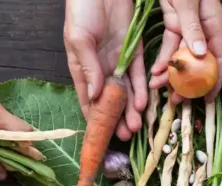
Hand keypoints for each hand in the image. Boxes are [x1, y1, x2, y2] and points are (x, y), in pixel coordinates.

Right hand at [64, 0, 147, 139]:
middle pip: (109, 100)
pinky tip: (143, 104)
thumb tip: (93, 96)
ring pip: (126, 92)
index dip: (93, 119)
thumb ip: (88, 67)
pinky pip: (139, 74)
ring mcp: (118, 61)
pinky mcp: (134, 51)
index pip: (87, 100)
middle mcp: (100, 68)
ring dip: (130, 109)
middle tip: (125, 136)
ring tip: (136, 126)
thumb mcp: (79, 38)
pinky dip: (141, 89)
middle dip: (116, 119)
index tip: (99, 137)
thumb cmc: (82, 8)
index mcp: (81, 67)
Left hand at [149, 0, 221, 102]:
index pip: (219, 58)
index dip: (215, 80)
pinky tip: (154, 72)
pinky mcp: (174, 22)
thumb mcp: (188, 1)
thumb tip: (200, 54)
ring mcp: (188, 26)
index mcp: (213, 24)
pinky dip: (163, 59)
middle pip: (200, 62)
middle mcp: (203, 29)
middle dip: (190, 83)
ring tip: (158, 89)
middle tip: (179, 101)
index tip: (207, 99)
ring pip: (182, 56)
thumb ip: (193, 26)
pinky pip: (170, 46)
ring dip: (171, 74)